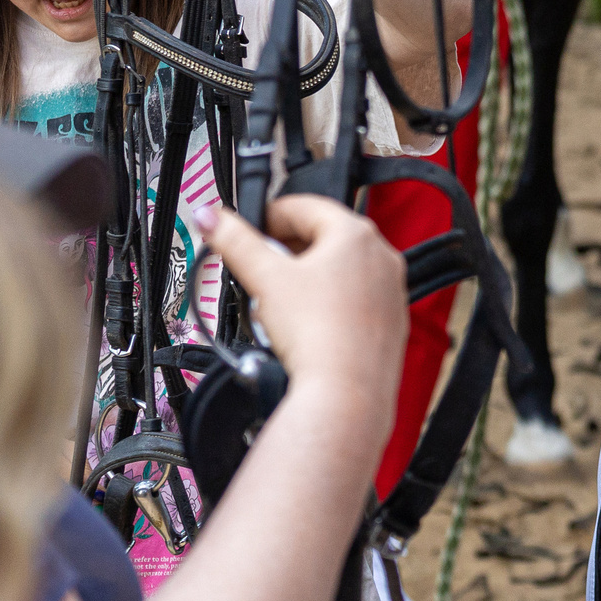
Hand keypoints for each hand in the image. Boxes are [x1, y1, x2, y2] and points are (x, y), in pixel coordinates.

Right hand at [205, 196, 406, 423]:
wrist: (345, 394)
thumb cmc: (317, 335)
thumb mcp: (265, 279)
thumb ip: (234, 241)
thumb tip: (210, 216)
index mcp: (356, 234)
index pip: (305, 206)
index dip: (269, 215)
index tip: (249, 230)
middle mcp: (381, 258)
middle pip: (323, 238)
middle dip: (286, 250)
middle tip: (259, 268)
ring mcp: (390, 291)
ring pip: (339, 271)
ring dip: (306, 278)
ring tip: (277, 301)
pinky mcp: (390, 323)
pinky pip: (353, 301)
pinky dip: (328, 304)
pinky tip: (305, 325)